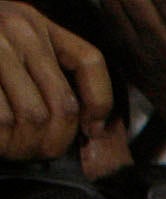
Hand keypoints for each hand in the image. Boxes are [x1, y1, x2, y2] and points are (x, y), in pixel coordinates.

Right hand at [0, 1, 108, 163]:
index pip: (88, 61)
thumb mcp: (10, 40)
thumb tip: (96, 127)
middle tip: (35, 152)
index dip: (99, 103)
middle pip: (61, 104)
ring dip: (23, 145)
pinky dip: (0, 140)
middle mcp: (17, 28)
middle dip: (53, 141)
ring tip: (9, 149)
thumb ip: (46, 69)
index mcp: (33, 22)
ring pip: (32, 116)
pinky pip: (1, 119)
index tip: (90, 128)